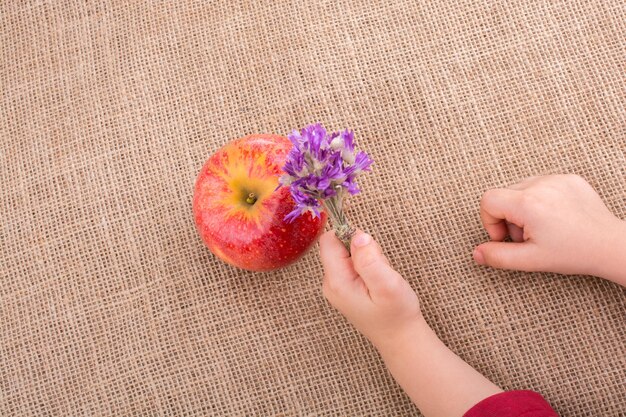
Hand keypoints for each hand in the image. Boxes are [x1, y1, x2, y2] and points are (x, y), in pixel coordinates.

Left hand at [319, 230, 420, 350]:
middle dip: (362, 248)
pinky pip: (353, 264)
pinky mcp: (345, 287)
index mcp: (337, 282)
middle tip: (379, 268)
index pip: (329, 241)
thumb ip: (370, 259)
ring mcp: (336, 286)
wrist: (399, 337)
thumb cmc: (396, 314)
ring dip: (367, 258)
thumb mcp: (387, 284)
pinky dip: (368, 267)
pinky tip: (377, 283)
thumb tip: (357, 235)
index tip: (370, 249)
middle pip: (338, 246)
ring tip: (380, 278)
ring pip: (347, 254)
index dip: (349, 235)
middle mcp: (331, 283)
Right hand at [474, 174, 625, 282]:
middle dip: (507, 217)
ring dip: (522, 208)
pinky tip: (554, 217)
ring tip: (540, 228)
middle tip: (525, 237)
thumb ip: (498, 256)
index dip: (490, 221)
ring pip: (520, 188)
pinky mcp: (569, 178)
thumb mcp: (530, 260)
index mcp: (528, 204)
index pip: (488, 200)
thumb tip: (476, 253)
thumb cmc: (574, 253)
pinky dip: (540, 200)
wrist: (610, 245)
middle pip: (503, 194)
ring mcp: (556, 179)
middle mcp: (541, 185)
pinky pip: (540, 184)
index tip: (505, 237)